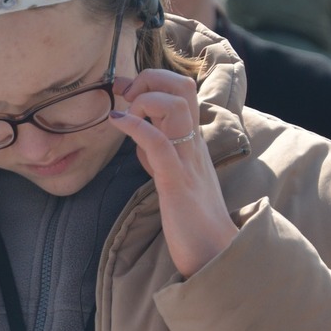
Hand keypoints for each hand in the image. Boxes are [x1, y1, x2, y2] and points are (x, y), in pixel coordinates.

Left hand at [109, 70, 236, 277]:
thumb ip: (159, 152)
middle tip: (127, 97)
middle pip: (183, 86)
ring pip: (175, 105)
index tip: (126, 91)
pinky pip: (158, 142)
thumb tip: (138, 134)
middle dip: (151, 79)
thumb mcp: (173, 174)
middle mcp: (193, 144)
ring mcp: (187, 160)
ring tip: (126, 113)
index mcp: (193, 141)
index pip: (183, 91)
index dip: (153, 81)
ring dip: (145, 99)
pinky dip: (135, 126)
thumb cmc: (191, 218)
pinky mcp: (176, 181)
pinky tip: (117, 123)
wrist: (213, 252)